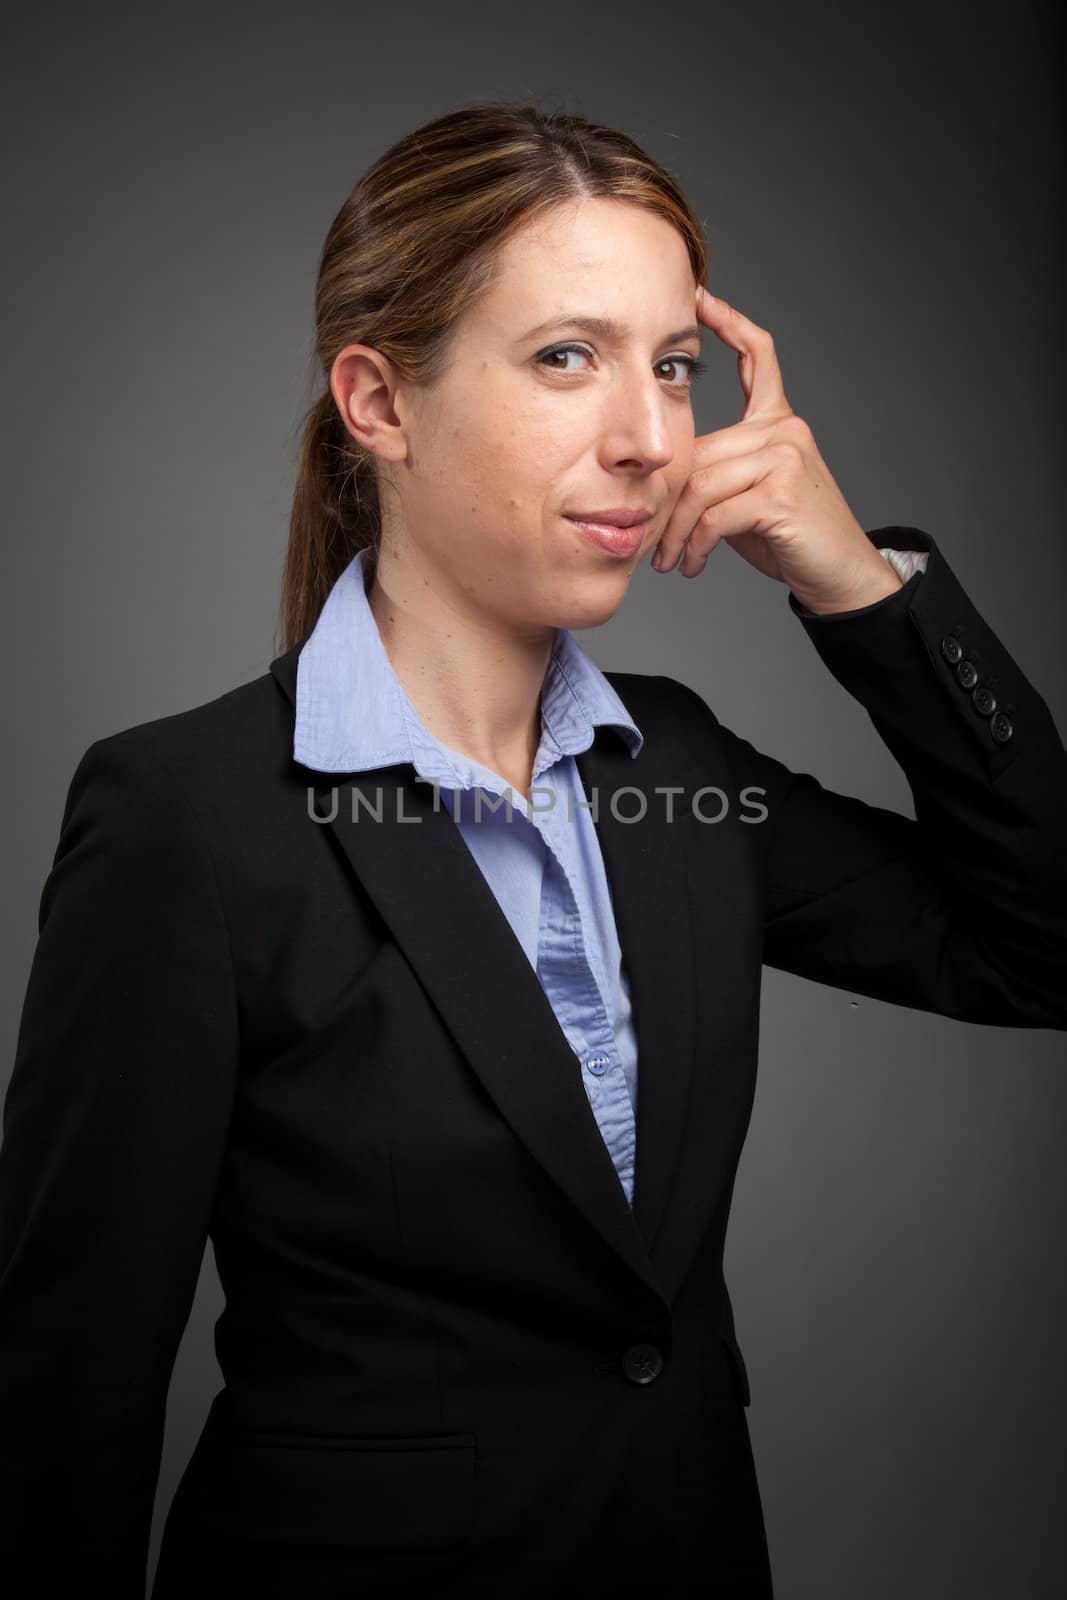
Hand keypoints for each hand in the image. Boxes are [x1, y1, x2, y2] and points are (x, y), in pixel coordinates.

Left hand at [651, 287, 902, 614]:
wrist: (838, 574)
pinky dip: (697, 545)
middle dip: (669, 505)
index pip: (758, 356)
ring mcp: (786, 456)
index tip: (700, 297)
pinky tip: (693, 564)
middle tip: (653, 543)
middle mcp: (786, 429)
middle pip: (699, 453)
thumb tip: (664, 471)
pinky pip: (716, 515)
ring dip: (677, 532)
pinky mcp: (781, 493)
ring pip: (701, 486)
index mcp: (779, 421)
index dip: (730, 322)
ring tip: (669, 561)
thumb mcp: (747, 495)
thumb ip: (717, 471)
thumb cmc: (790, 538)